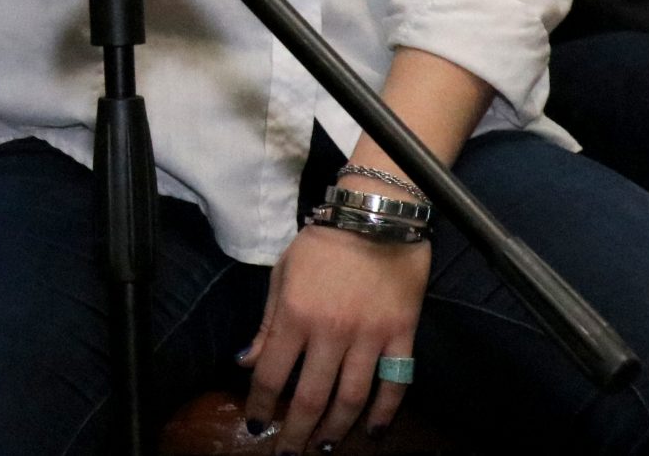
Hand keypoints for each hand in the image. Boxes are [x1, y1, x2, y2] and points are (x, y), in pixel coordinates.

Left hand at [240, 221, 425, 450]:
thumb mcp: (283, 275)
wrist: (375, 217)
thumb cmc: (322, 244)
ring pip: (352, 398)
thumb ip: (267, 323)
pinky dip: (385, 412)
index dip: (261, 405)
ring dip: (337, 428)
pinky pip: (395, 384)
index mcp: (295, 314)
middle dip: (297, 432)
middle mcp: (330, 332)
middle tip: (290, 454)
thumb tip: (247, 361)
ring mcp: (369, 337)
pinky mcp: (401, 336)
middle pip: (311, 397)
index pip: (271, 374)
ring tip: (326, 446)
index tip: (257, 426)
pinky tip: (374, 431)